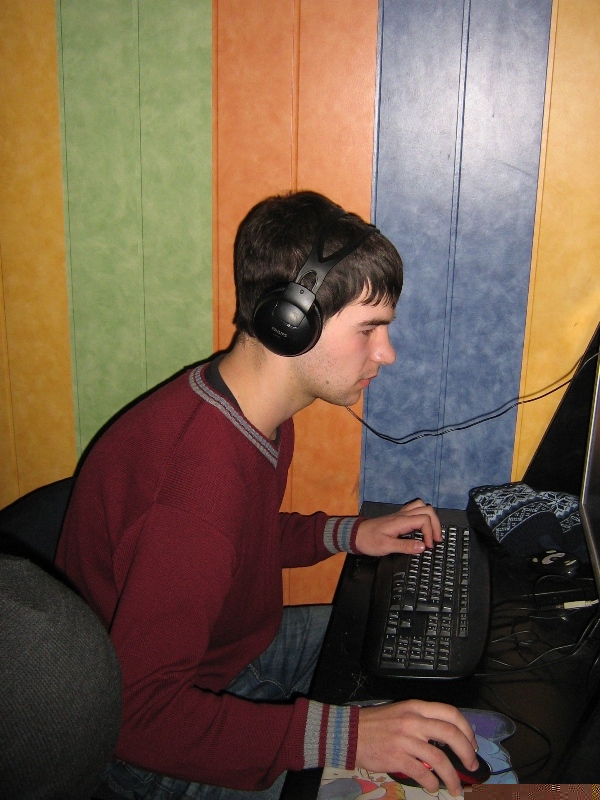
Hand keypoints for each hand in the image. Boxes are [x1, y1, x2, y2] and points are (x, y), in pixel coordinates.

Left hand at [354, 499, 441, 555]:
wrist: (355, 535)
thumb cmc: (369, 540)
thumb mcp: (386, 547)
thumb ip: (405, 547)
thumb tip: (423, 547)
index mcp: (401, 521)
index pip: (424, 519)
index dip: (430, 533)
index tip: (428, 546)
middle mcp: (402, 515)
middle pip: (427, 510)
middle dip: (436, 524)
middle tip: (436, 540)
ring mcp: (400, 514)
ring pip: (422, 506)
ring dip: (431, 518)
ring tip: (432, 533)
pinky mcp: (398, 517)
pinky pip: (415, 510)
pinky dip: (423, 517)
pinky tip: (421, 529)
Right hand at [355, 699, 477, 796]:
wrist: (349, 732)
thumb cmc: (375, 724)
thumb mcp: (401, 713)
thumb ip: (422, 721)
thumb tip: (445, 739)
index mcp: (416, 707)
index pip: (450, 713)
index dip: (466, 729)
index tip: (472, 744)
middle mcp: (413, 721)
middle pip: (450, 734)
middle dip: (467, 752)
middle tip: (472, 766)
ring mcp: (405, 739)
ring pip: (439, 758)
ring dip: (452, 776)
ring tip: (456, 788)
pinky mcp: (397, 757)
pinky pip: (422, 773)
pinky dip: (432, 783)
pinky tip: (432, 787)